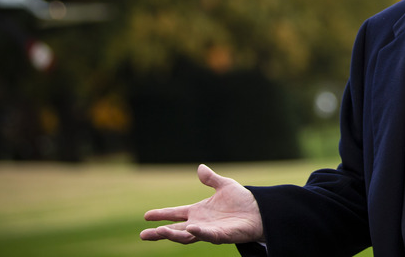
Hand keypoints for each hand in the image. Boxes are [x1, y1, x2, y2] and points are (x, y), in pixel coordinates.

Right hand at [140, 164, 262, 243]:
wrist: (260, 210)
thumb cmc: (243, 200)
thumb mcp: (224, 185)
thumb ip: (211, 179)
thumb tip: (200, 167)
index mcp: (198, 211)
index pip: (175, 214)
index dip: (161, 215)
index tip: (146, 216)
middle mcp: (200, 223)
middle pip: (175, 230)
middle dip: (159, 233)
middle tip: (144, 235)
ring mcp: (209, 230)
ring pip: (187, 236)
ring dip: (173, 235)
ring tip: (160, 233)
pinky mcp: (221, 235)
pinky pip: (207, 235)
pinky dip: (199, 232)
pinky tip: (191, 228)